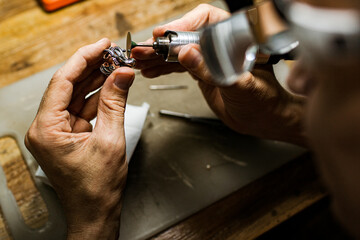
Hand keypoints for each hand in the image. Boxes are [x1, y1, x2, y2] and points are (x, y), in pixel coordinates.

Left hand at [25, 39, 134, 238]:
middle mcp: (46, 128)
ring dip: (97, 82)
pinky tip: (112, 87)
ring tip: (116, 67)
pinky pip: (83, 109)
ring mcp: (57, 131)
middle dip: (92, 69)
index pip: (63, 82)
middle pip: (69, 86)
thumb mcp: (110, 140)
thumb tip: (122, 76)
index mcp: (46, 129)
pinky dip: (98, 98)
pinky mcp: (69, 135)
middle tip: (112, 55)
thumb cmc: (96, 187)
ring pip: (77, 96)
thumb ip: (116, 103)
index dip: (84, 59)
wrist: (96, 211)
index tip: (101, 46)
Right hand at [133, 4, 306, 145]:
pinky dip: (164, 68)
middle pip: (186, 35)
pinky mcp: (203, 71)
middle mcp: (221, 43)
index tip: (165, 34)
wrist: (264, 119)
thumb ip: (214, 70)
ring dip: (158, 56)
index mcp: (237, 37)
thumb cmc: (264, 100)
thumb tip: (186, 53)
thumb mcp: (241, 86)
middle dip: (162, 43)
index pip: (206, 19)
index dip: (183, 24)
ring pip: (179, 50)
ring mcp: (210, 57)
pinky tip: (151, 70)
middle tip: (142, 50)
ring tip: (139, 61)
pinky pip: (180, 66)